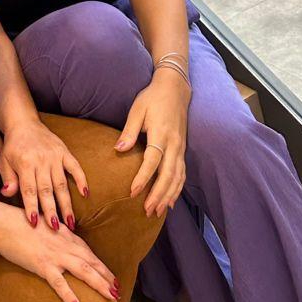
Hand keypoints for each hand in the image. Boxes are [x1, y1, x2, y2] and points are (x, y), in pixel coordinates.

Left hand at [0, 117, 87, 231]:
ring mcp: (54, 156)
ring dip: (66, 203)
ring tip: (71, 222)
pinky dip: (81, 180)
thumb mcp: (4, 160)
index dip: (31, 207)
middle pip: (47, 190)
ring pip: (61, 184)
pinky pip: (75, 167)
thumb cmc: (13, 146)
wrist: (23, 122)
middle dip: (51, 210)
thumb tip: (7, 194)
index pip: (28, 190)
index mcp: (25, 163)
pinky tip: (85, 194)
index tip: (34, 223)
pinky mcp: (64, 151)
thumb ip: (8, 178)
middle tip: (56, 229)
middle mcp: (41, 160)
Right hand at [0, 207, 118, 301]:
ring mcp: (54, 255)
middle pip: (91, 261)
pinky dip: (70, 295)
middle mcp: (63, 244)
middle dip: (106, 276)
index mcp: (63, 234)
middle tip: (119, 289)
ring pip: (83, 270)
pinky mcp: (42, 265)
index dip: (100, 264)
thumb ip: (53, 234)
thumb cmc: (17, 223)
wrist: (2, 224)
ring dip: (99, 283)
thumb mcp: (41, 224)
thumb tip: (59, 242)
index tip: (110, 276)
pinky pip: (59, 283)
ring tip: (112, 296)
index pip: (87, 251)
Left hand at [115, 71, 188, 216]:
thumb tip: (118, 149)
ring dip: (168, 196)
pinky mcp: (183, 150)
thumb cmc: (152, 98)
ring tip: (158, 212)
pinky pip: (182, 174)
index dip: (143, 178)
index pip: (152, 161)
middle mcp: (174, 144)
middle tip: (147, 211)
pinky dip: (177, 189)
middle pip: (168, 175)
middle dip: (158, 195)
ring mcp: (181, 149)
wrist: (174, 89)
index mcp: (161, 134)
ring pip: (178, 178)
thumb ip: (129, 131)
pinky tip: (170, 201)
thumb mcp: (137, 110)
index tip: (133, 192)